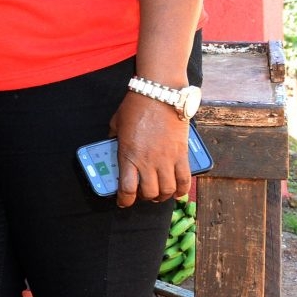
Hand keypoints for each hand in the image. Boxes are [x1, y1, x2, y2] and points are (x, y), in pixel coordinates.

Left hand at [112, 91, 189, 207]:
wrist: (160, 93)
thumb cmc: (135, 106)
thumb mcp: (116, 123)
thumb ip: (114, 138)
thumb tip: (112, 144)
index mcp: (128, 155)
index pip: (127, 189)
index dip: (124, 200)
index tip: (123, 202)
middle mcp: (148, 161)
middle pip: (149, 192)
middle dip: (145, 198)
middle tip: (143, 195)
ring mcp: (166, 159)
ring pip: (167, 189)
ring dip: (163, 196)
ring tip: (160, 194)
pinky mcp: (182, 153)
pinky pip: (184, 178)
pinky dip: (182, 189)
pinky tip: (178, 192)